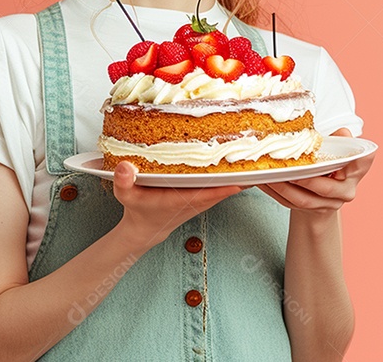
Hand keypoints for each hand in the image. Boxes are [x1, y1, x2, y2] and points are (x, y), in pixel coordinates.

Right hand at [112, 160, 244, 251]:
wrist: (145, 229)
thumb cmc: (137, 210)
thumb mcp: (126, 195)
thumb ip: (124, 182)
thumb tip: (125, 167)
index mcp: (181, 200)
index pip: (208, 193)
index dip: (225, 185)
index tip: (242, 175)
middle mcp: (196, 200)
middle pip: (225, 187)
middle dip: (240, 174)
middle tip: (258, 154)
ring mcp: (201, 199)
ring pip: (227, 186)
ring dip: (239, 174)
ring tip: (256, 153)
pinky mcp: (202, 196)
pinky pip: (221, 185)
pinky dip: (232, 175)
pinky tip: (241, 162)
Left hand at [257, 128, 374, 214]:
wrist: (322, 196)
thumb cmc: (328, 167)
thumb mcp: (334, 151)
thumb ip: (337, 142)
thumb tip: (342, 132)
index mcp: (355, 173)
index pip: (361, 165)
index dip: (357, 160)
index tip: (346, 151)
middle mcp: (345, 192)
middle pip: (325, 189)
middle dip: (304, 179)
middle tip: (288, 168)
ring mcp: (327, 205)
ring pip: (303, 199)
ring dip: (282, 186)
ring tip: (268, 173)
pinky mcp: (308, 211)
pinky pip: (288, 203)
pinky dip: (273, 192)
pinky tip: (261, 180)